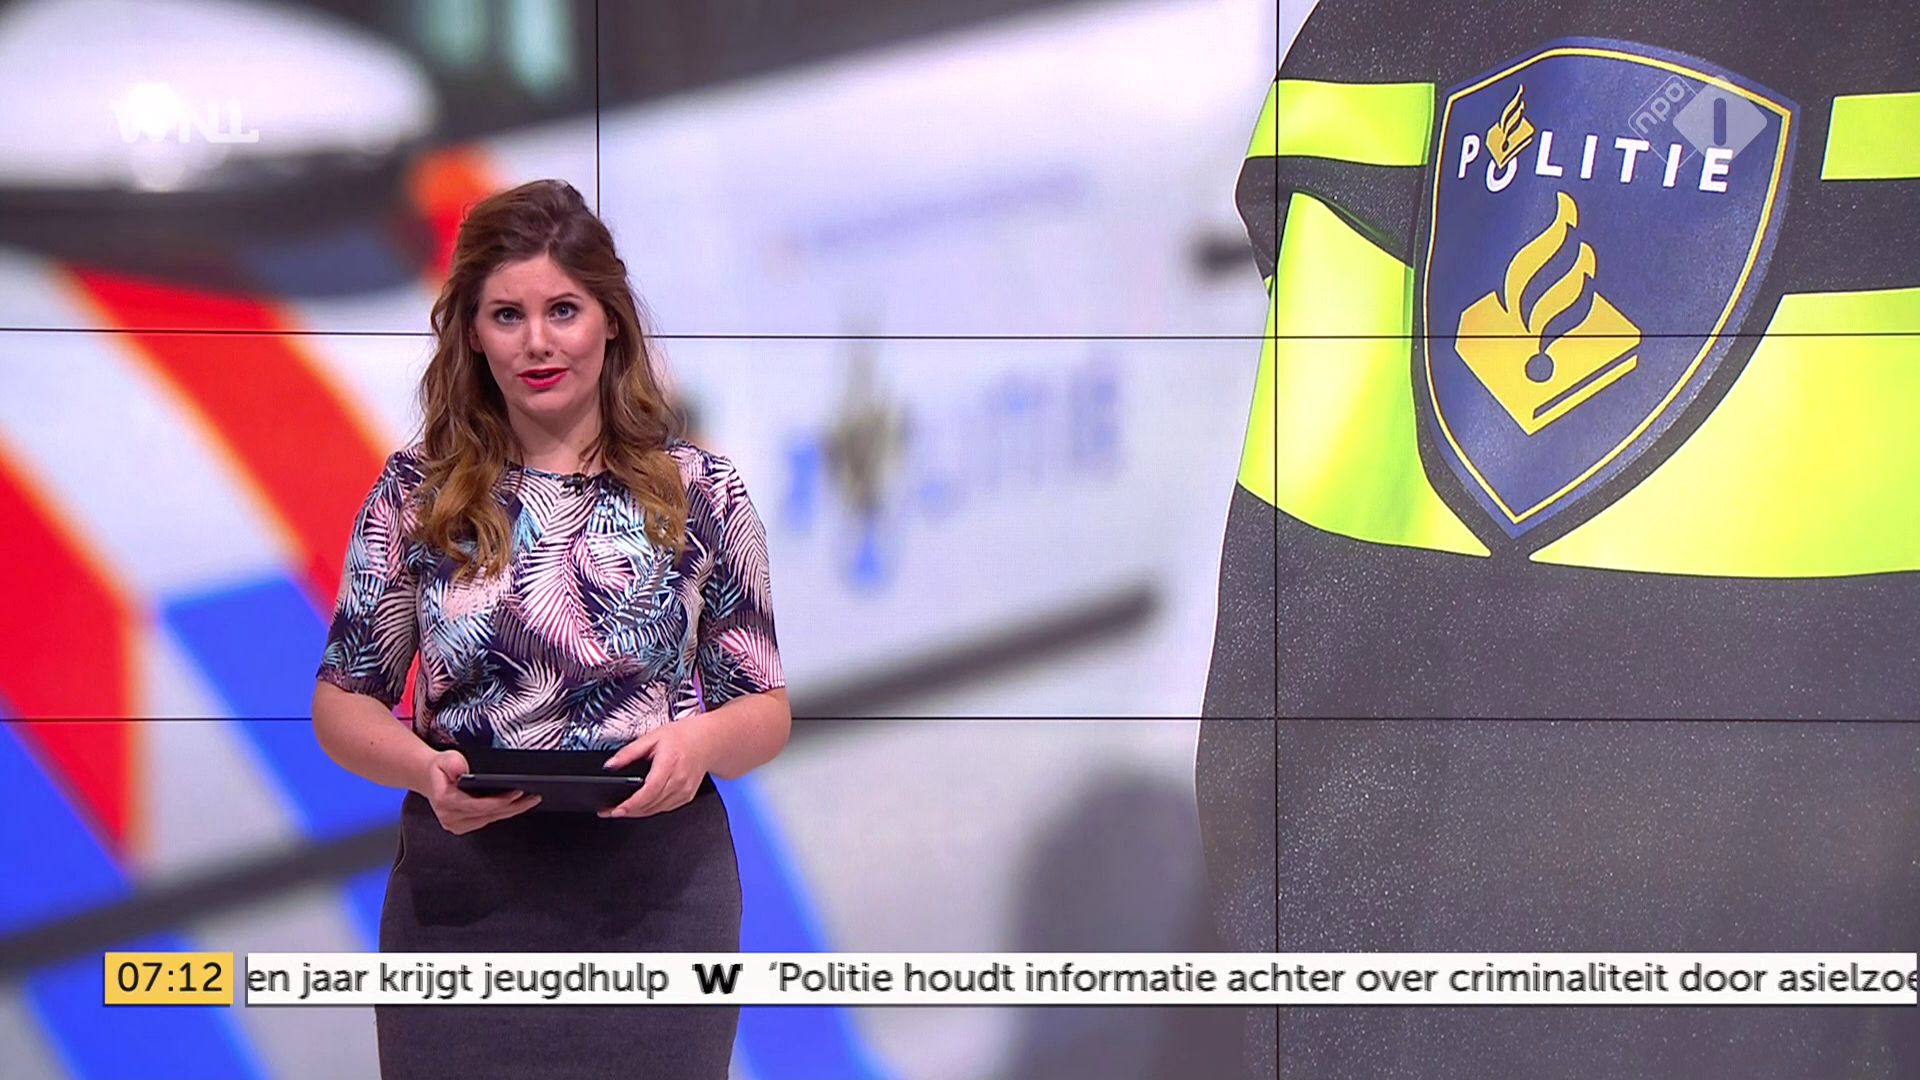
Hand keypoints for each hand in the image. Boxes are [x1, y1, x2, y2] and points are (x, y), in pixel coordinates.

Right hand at [420, 749, 540, 833]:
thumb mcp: (446, 758)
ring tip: (529, 801)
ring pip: (490, 820)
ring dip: (511, 811)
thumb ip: (453, 763)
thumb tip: (462, 772)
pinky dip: (502, 813)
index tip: (518, 793)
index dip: (501, 801)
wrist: (431, 778)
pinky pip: (486, 821)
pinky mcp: (461, 827)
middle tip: (533, 798)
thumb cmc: (441, 768)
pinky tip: (515, 806)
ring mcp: (455, 824)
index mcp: (445, 801)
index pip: (479, 806)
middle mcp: (449, 817)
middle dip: (513, 807)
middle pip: (488, 815)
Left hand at [599, 720, 712, 818]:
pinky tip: (641, 806)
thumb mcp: (652, 737)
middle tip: (609, 811)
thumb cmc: (682, 737)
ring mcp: (684, 791)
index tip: (615, 810)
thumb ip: (629, 752)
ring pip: (657, 810)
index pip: (648, 791)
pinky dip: (650, 810)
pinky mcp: (687, 797)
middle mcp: (679, 780)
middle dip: (628, 811)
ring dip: (638, 813)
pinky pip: (665, 809)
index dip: (630, 804)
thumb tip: (611, 764)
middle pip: (650, 805)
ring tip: (621, 810)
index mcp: (669, 764)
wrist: (706, 741)